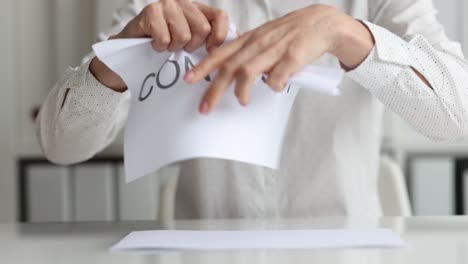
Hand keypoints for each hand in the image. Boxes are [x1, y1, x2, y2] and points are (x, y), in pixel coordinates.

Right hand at [90, 0, 228, 91]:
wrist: (133, 48)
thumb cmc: (165, 45)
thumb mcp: (192, 42)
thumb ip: (211, 40)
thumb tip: (237, 41)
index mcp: (197, 8)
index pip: (220, 17)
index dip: (219, 36)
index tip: (211, 50)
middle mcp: (184, 2)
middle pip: (202, 29)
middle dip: (192, 46)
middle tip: (180, 47)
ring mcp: (167, 5)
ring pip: (184, 35)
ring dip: (174, 47)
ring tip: (167, 44)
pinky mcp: (151, 11)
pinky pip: (164, 38)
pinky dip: (159, 47)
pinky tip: (154, 43)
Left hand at [184, 4, 373, 113]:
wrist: (321, 22)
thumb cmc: (291, 33)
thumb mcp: (264, 38)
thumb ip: (247, 52)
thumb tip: (231, 72)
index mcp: (250, 39)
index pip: (220, 53)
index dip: (203, 67)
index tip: (189, 79)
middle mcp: (258, 44)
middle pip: (229, 67)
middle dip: (214, 89)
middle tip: (204, 107)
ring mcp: (274, 50)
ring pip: (248, 70)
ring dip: (241, 89)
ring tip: (241, 101)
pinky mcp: (293, 57)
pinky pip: (278, 76)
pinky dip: (274, 85)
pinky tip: (276, 88)